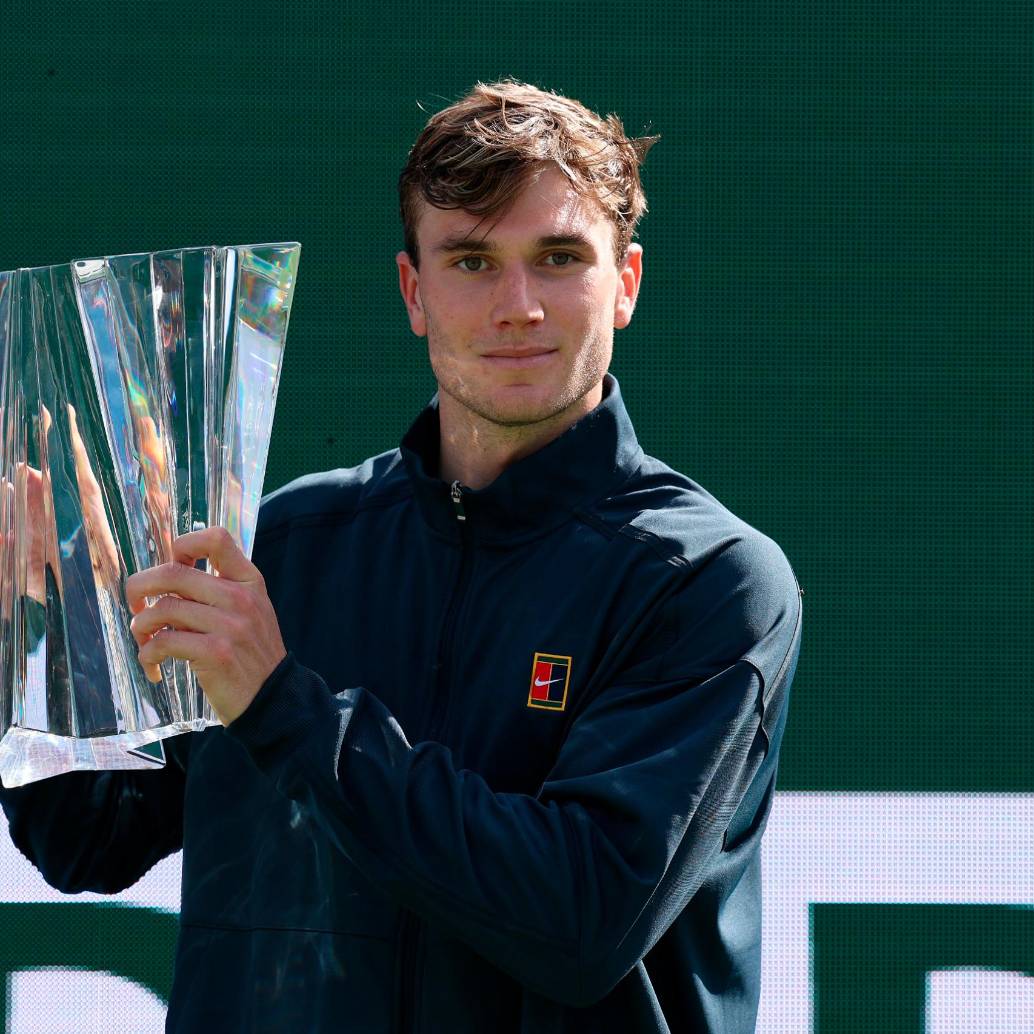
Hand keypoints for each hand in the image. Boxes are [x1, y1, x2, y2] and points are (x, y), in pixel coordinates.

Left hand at [125, 526, 286, 725]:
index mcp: (250, 581)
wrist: (274, 698)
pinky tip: (153, 664)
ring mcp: (230, 625)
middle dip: (140, 586)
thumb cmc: (251, 655)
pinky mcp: (216, 653)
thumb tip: (168, 573)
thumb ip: (219, 590)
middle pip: (173, 573)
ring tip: (145, 641)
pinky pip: (163, 642)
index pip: (216, 539)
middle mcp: (241, 598)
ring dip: (142, 626)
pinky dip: (148, 654)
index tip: (173, 566)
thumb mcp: (250, 611)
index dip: (184, 546)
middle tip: (135, 603)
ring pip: (162, 609)